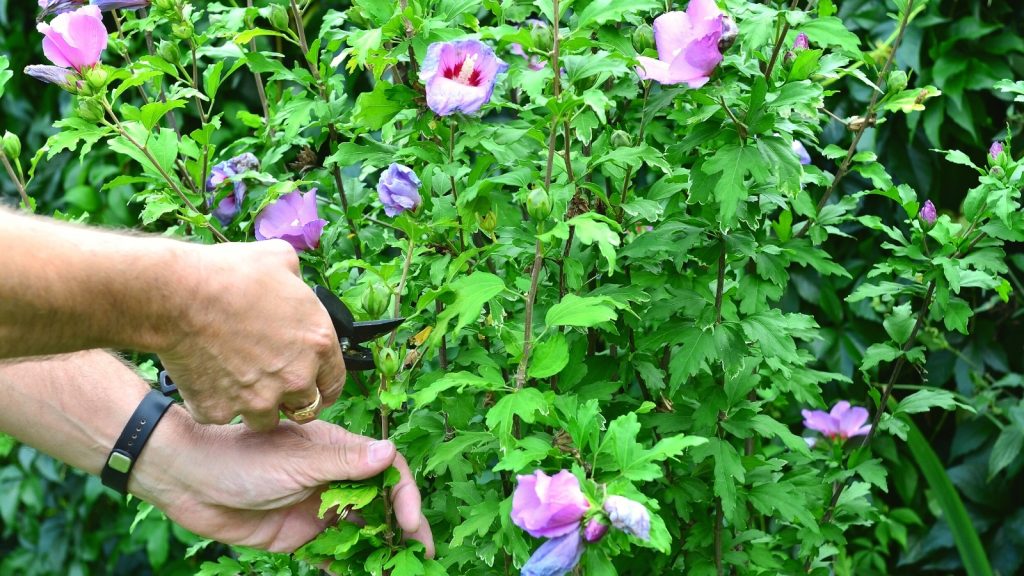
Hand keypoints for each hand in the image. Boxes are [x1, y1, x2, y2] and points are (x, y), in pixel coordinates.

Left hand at [134, 409, 434, 555]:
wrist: (189, 480)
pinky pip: (332, 555)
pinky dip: (349, 567)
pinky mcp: (299, 537)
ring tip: (395, 573)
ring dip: (379, 552)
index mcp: (339, 453)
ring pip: (361, 532)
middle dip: (403, 530)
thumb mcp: (297, 459)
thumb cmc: (242, 457)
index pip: (387, 472)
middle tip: (421, 557)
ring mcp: (318, 510)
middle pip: (382, 505)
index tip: (409, 523)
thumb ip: (344, 463)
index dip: (404, 496)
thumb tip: (389, 453)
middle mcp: (335, 480)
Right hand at [159, 240, 345, 429]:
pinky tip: (207, 378)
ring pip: (265, 420)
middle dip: (290, 397)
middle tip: (270, 381)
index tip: (311, 384)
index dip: (321, 383)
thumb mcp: (281, 259)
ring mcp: (258, 400)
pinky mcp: (220, 410)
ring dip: (256, 406)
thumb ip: (297, 279)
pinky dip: (215, 402)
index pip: (334, 383)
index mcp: (318, 344)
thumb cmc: (229, 274)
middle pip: (304, 408)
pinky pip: (222, 415)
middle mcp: (295, 378)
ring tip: (237, 380)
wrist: (179, 294)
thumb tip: (293, 281)